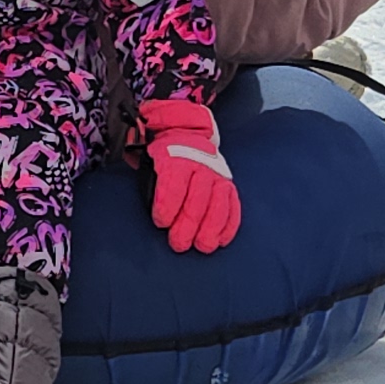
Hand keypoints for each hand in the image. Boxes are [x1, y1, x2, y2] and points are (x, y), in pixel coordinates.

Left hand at [136, 99, 241, 254]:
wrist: (186, 137)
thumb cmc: (166, 159)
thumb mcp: (152, 163)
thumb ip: (152, 185)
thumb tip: (153, 211)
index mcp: (177, 159)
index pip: (174, 185)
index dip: (167, 206)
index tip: (161, 223)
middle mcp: (201, 166)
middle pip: (197, 199)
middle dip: (187, 225)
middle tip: (179, 244)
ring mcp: (217, 175)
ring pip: (218, 204)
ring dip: (211, 228)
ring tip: (203, 246)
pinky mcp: (228, 185)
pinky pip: (232, 206)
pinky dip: (228, 225)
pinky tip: (221, 240)